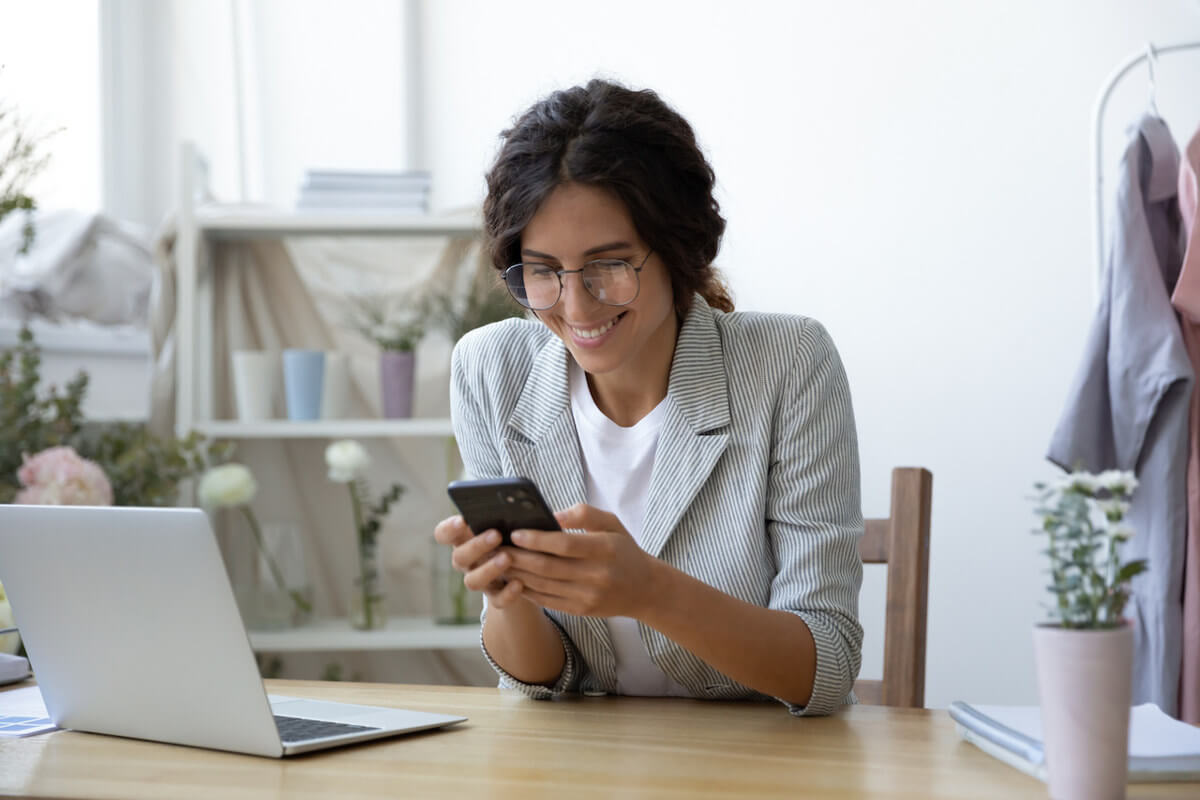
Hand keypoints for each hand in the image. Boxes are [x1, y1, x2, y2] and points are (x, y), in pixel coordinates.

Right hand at [432, 515, 530, 610]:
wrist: (526, 567)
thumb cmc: (511, 534)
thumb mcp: (506, 523)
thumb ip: (505, 515)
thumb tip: (518, 505)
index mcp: (463, 539)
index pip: (443, 534)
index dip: (449, 528)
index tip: (463, 520)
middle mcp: (466, 561)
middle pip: (459, 557)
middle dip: (477, 546)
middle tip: (496, 534)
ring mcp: (480, 579)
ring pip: (473, 581)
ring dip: (489, 569)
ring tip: (508, 558)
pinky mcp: (497, 596)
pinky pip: (498, 600)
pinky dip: (507, 593)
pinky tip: (519, 583)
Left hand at [501, 503, 657, 617]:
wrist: (645, 589)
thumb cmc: (624, 550)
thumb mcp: (612, 523)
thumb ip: (584, 514)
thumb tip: (552, 516)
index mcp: (605, 549)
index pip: (565, 544)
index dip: (537, 539)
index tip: (515, 532)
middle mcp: (597, 575)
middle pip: (548, 567)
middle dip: (518, 557)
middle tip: (496, 547)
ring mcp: (588, 596)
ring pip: (544, 585)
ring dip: (518, 574)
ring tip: (499, 562)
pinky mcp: (581, 610)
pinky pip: (547, 601)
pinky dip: (527, 590)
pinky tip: (514, 579)